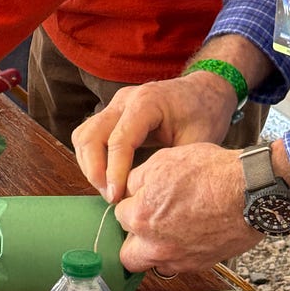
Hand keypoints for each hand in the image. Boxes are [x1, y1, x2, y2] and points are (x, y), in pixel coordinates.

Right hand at [72, 75, 236, 203]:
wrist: (206, 91)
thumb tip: (148, 197)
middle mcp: (125, 99)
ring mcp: (115, 104)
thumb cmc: (205, 115)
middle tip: (111, 197)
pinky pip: (89, 135)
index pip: (119, 140)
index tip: (117, 198)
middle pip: (91, 135)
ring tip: (108, 190)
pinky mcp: (113, 113)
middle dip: (95, 170)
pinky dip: (92, 158)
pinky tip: (107, 178)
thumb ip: (171, 166)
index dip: (114, 172)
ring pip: (83, 135)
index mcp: (147, 102)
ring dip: (90, 165)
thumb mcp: (197, 142)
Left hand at [114, 143, 259, 272]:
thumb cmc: (212, 173)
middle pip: (128, 254)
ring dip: (155, 250)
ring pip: (154, 264)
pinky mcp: (201, 264)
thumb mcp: (164, 160)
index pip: (119, 215)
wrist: (250, 191)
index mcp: (142, 216)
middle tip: (145, 222)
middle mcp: (157, 244)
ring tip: (168, 229)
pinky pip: (180, 264)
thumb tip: (129, 189)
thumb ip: (138, 179)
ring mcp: (180, 259)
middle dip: (133, 239)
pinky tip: (189, 233)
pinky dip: (180, 252)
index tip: (138, 200)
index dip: (130, 204)